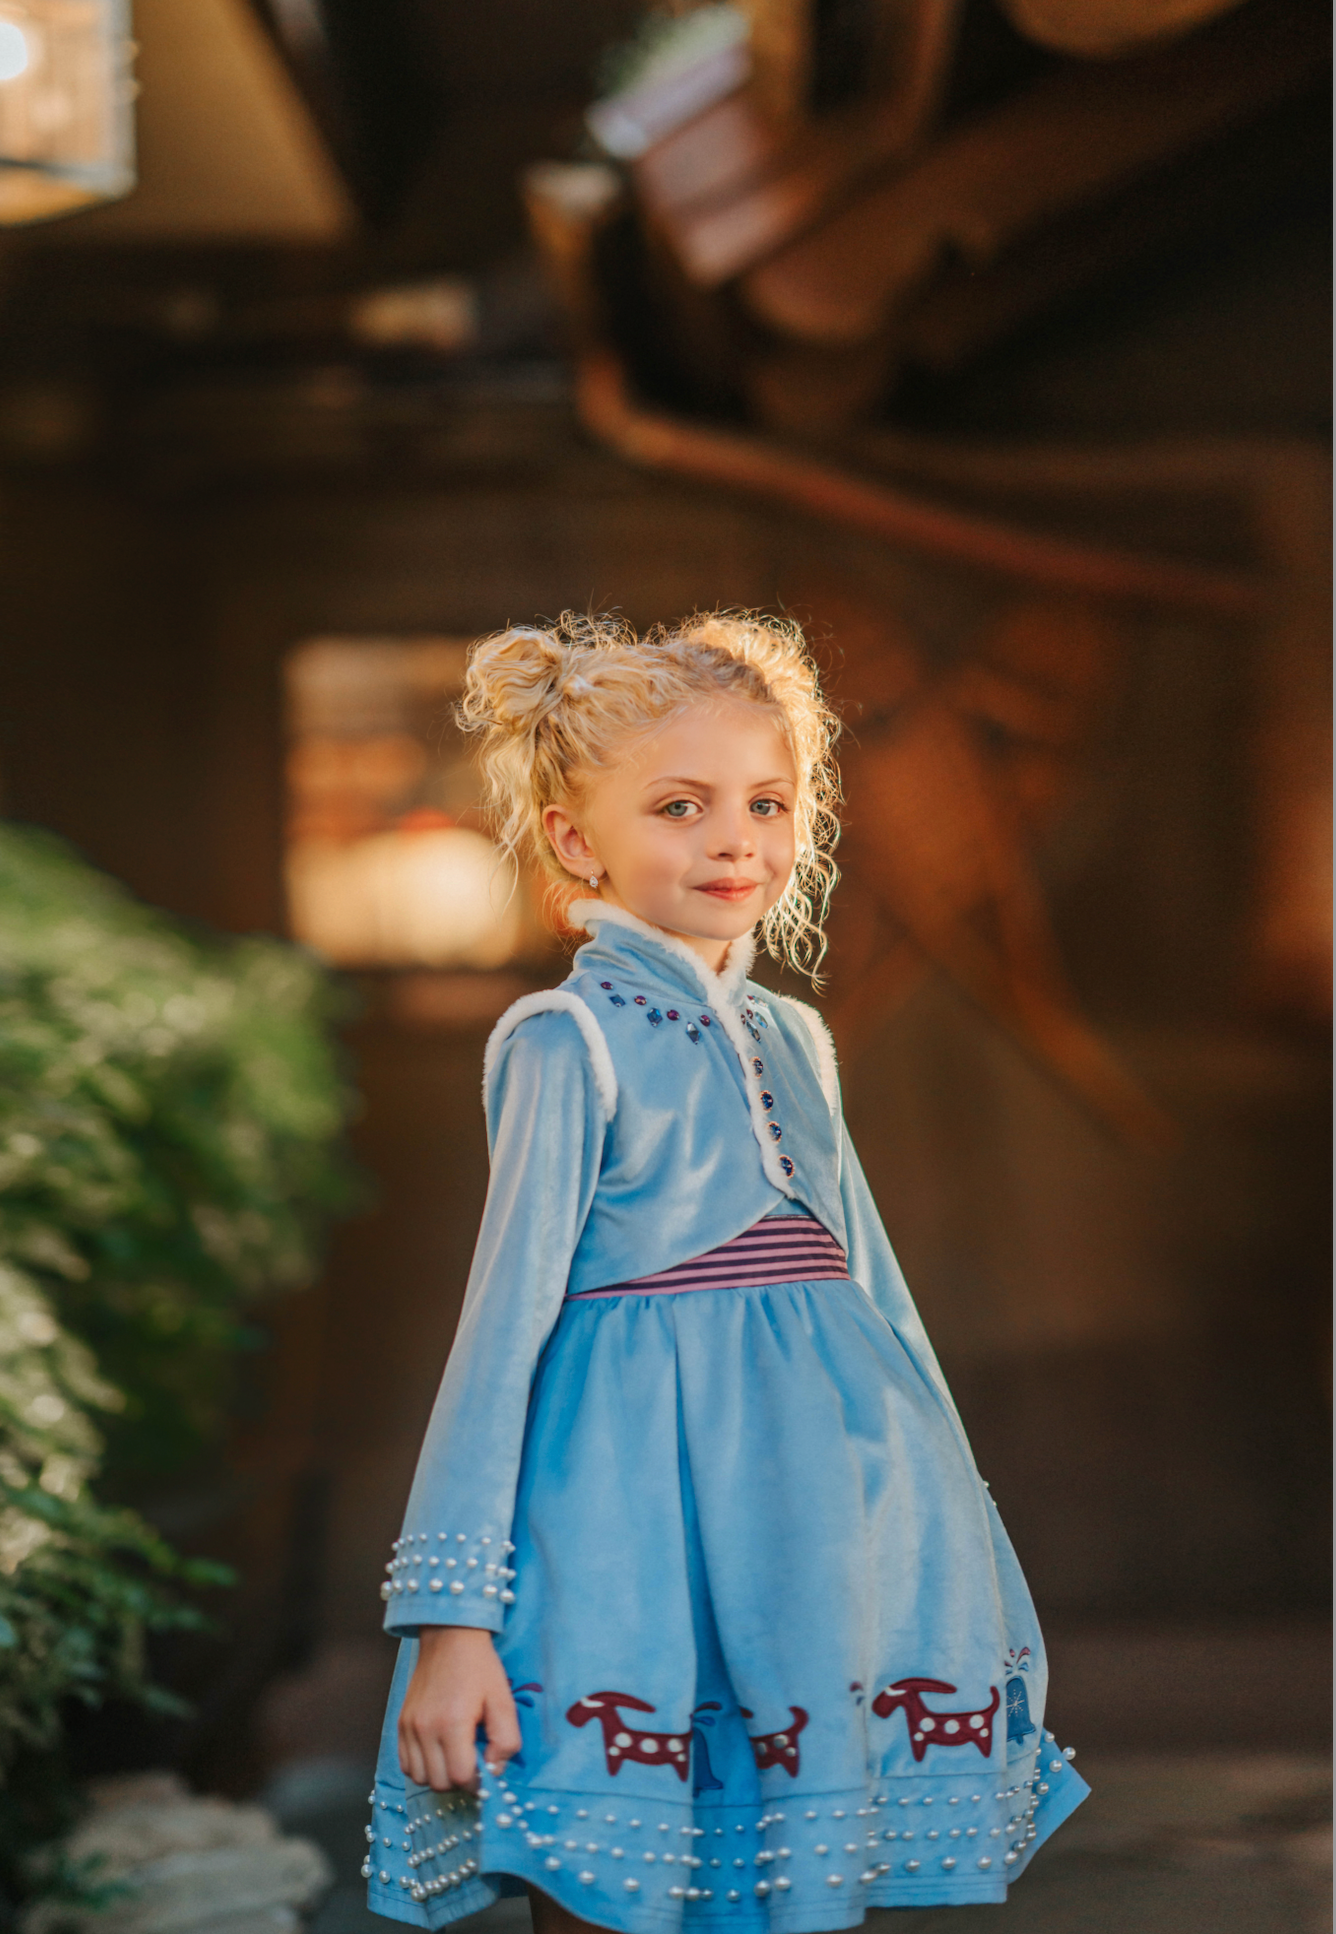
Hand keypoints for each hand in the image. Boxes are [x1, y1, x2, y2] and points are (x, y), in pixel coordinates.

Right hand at [397, 1626, 521, 1790]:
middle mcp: (425, 1728)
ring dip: (439, 1776)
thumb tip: (494, 1770)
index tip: (485, 1770)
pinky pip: (406, 1763)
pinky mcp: (401, 1722)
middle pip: (439, 1782)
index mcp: (452, 1723)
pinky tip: (438, 1751)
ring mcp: (409, 1726)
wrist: (449, 1636)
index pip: (460, 1777)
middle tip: (472, 1762)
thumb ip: (506, 1741)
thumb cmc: (480, 1667)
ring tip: (455, 1756)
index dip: (477, 1781)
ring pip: (419, 1777)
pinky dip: (422, 1766)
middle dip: (459, 1780)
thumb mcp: (504, 1700)